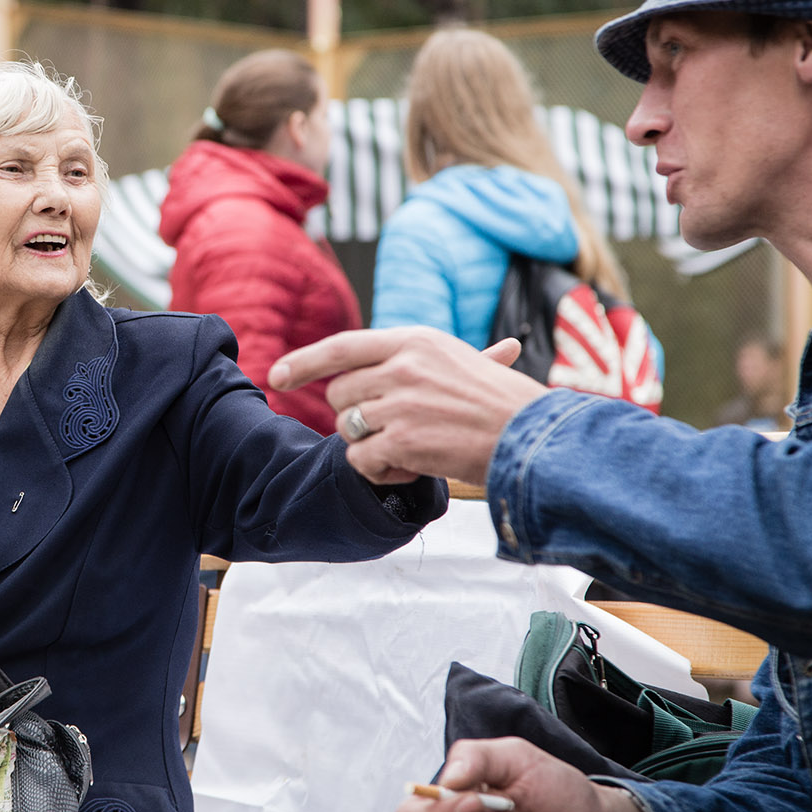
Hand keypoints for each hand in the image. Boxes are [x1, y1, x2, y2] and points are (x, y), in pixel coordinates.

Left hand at [270, 328, 543, 484]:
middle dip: (354, 417)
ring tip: (411, 446)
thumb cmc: (502, 402)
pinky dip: (381, 470)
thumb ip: (412, 359)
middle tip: (392, 428)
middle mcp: (402, 366)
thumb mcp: (461, 360)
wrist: (534, 437)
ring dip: (370, 445)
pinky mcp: (402, 441)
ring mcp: (400, 403)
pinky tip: (414, 465)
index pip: (341, 347)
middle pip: (339, 395)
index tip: (276, 375)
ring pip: (348, 429)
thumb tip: (374, 364)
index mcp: (414, 340)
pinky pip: (362, 460)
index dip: (303, 362)